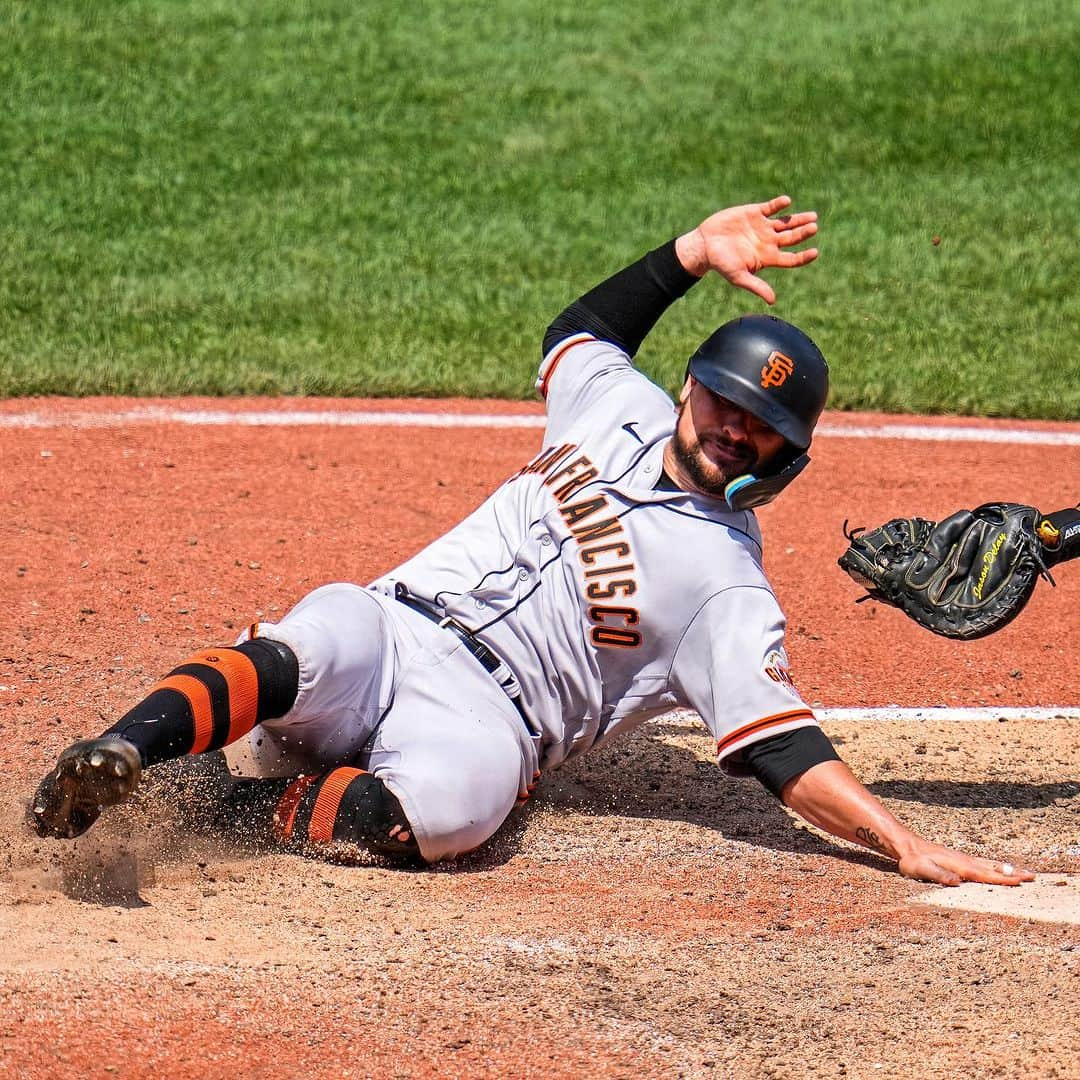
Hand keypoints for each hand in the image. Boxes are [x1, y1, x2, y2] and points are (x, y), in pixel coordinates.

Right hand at [675, 194, 817, 303]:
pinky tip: (786, 202)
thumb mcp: (738, 277)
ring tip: (812, 217)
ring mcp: (762, 227)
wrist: (704, 245)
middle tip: (814, 227)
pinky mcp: (754, 213)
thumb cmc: (720, 264)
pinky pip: (771, 207)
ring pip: (786, 222)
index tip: (815, 252)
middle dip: (803, 233)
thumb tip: (773, 301)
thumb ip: (756, 286)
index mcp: (767, 258)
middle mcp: (768, 242)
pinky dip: (779, 204)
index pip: (791, 259)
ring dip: (798, 219)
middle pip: (792, 238)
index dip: (803, 256)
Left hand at [896, 840, 1035, 886]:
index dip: (1003, 879)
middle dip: (1013, 872)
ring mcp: (963, 858)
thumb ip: (939, 875)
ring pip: (989, 864)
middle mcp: (964, 860)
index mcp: (959, 866)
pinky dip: (996, 866)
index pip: (985, 874)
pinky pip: (983, 863)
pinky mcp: (959, 859)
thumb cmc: (913, 860)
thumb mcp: (922, 870)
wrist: (907, 845)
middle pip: (993, 868)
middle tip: (1033, 876)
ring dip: (1007, 868)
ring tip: (1023, 872)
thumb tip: (957, 881)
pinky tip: (999, 868)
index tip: (1020, 881)